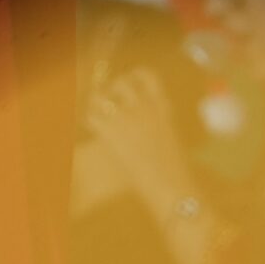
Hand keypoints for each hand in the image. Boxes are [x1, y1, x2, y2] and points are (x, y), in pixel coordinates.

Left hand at [84, 66, 195, 214]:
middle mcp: (145, 107)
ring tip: (97, 114)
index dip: (136, 75)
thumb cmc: (175, 170)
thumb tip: (149, 123)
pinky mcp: (112, 132)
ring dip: (96, 104)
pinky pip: (90, 115)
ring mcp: (127, 118)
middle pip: (122, 82)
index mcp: (163, 108)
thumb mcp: (171, 138)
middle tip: (109, 101)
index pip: (149, 77)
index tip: (131, 80)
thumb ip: (159, 124)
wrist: (172, 188)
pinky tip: (93, 130)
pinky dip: (89, 120)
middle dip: (112, 89)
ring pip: (100, 96)